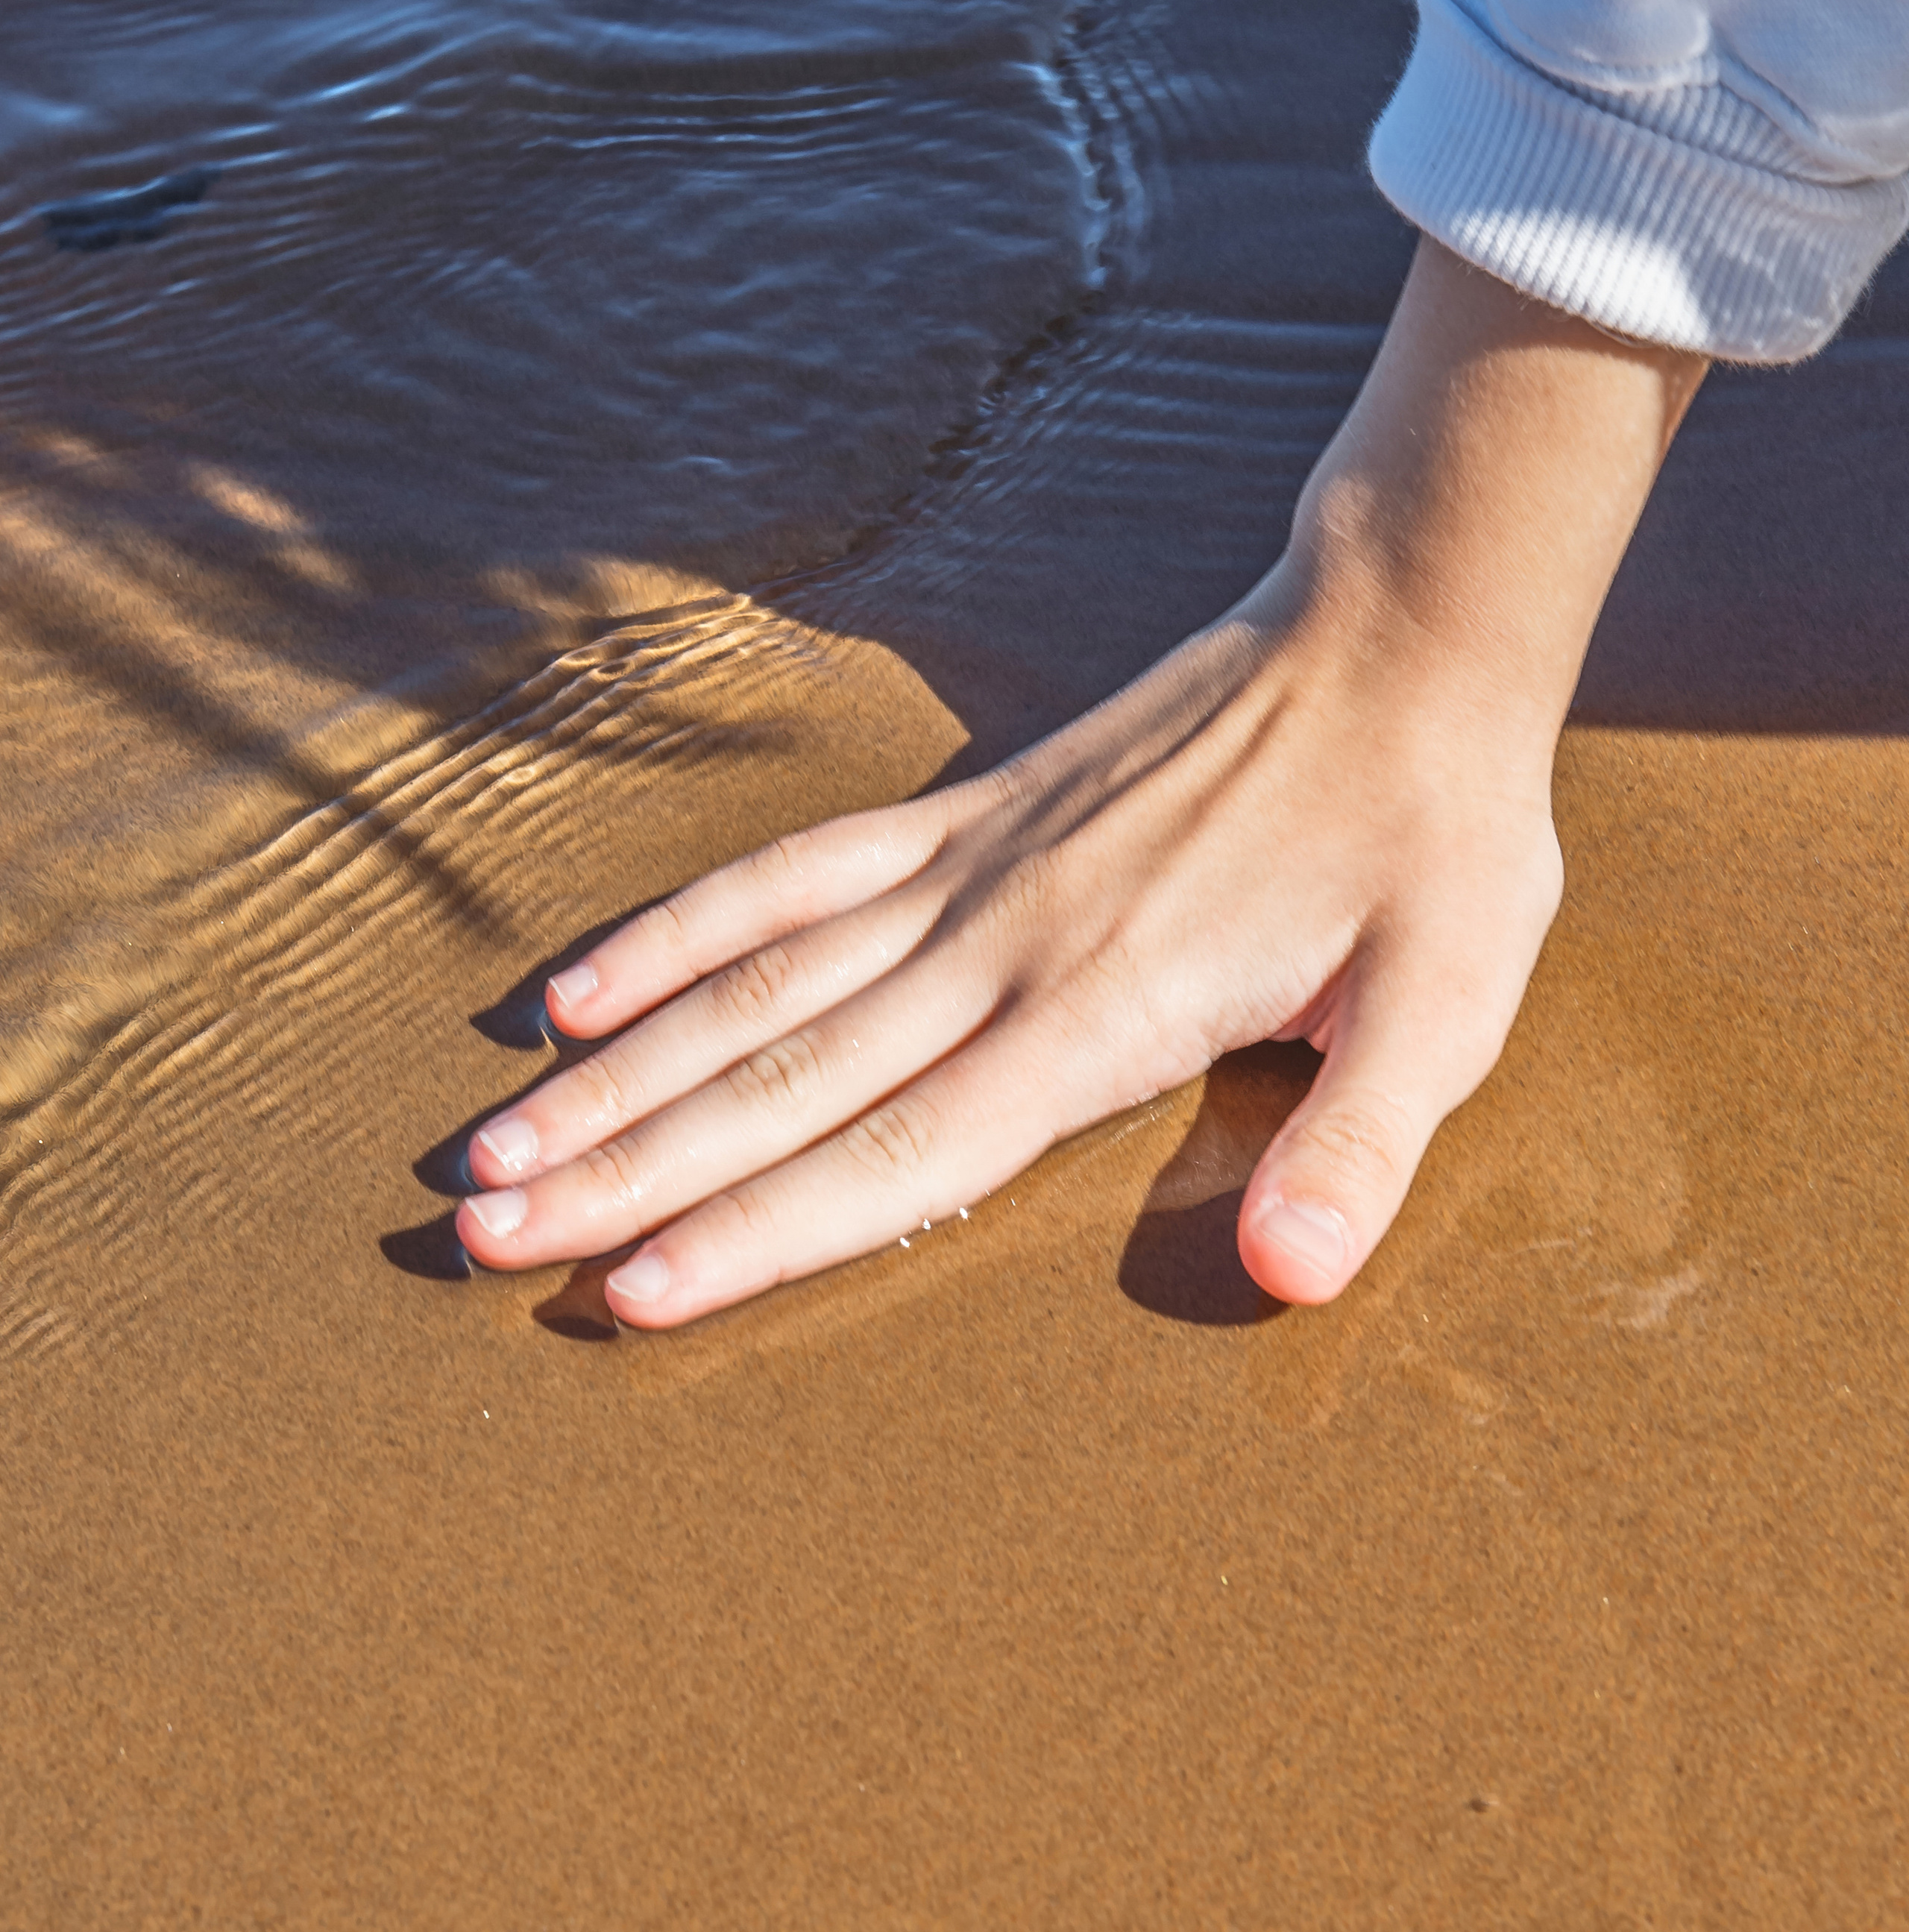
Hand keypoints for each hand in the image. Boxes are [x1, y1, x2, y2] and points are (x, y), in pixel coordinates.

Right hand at [456, 240, 1704, 1325]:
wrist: (1398, 638)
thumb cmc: (1431, 835)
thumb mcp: (1444, 1003)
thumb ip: (1356, 1144)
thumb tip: (1290, 1278)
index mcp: (1099, 1012)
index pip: (899, 1149)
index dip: (760, 1230)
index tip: (628, 1293)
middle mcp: (998, 945)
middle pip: (780, 1077)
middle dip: (629, 1169)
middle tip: (483, 1237)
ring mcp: (965, 870)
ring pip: (752, 986)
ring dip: (617, 1071)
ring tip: (493, 1146)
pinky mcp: (966, 813)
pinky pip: (789, 876)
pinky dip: (679, 932)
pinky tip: (581, 984)